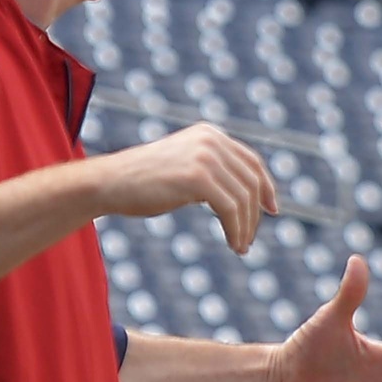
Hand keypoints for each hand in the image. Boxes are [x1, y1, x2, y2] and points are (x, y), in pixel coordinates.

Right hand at [89, 123, 277, 251]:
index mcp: (210, 134)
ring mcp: (206, 156)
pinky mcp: (198, 177)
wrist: (109, 183)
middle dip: (255, 214)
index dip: (266, 187)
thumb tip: (241, 194)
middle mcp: (211, 140)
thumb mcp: (183, 167)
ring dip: (246, 227)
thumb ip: (210, 172)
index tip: (272, 209)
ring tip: (241, 247)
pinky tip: (234, 245)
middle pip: (251, 182)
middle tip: (250, 240)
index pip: (251, 161)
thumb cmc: (142, 182)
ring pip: (243, 198)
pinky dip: (236, 230)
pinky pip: (231, 209)